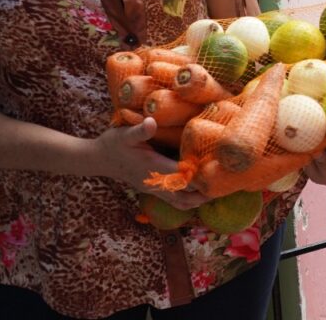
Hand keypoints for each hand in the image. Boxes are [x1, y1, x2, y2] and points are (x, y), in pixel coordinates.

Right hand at [94, 117, 209, 209]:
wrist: (98, 159)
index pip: (183, 178)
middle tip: (227, 184)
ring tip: (218, 189)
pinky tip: (201, 191)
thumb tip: (150, 122)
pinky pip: (176, 202)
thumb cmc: (113, 144)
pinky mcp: (154, 190)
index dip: (201, 177)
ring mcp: (155, 189)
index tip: (219, 171)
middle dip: (207, 192)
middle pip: (187, 196)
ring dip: (200, 199)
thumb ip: (139, 131)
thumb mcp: (124, 134)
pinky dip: (190, 200)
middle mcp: (156, 183)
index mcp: (154, 168)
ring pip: (183, 203)